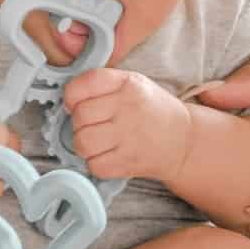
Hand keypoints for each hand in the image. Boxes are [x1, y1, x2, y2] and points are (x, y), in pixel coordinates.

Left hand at [64, 67, 191, 184]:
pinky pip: (94, 165)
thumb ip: (100, 84)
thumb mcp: (131, 83)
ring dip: (84, 144)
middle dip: (79, 122)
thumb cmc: (150, 109)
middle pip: (79, 116)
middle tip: (93, 124)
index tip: (77, 103)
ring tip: (97, 140)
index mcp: (127, 83)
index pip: (79, 87)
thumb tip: (66, 101)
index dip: (71, 97)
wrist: (183, 139)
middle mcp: (128, 108)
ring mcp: (130, 137)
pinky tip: (107, 155)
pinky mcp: (130, 162)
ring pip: (82, 142)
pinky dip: (96, 163)